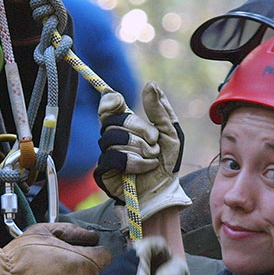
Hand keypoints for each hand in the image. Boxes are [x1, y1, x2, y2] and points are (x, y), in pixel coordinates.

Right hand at [94, 82, 191, 221]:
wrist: (165, 190)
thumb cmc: (167, 162)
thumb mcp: (170, 133)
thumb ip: (160, 110)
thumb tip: (150, 84)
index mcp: (126, 125)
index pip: (109, 107)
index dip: (110, 101)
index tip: (118, 101)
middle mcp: (113, 138)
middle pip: (114, 120)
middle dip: (140, 129)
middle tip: (155, 142)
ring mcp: (106, 154)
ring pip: (114, 139)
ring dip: (140, 148)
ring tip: (152, 158)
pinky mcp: (103, 172)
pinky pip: (114, 158)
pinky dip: (135, 162)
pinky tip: (145, 167)